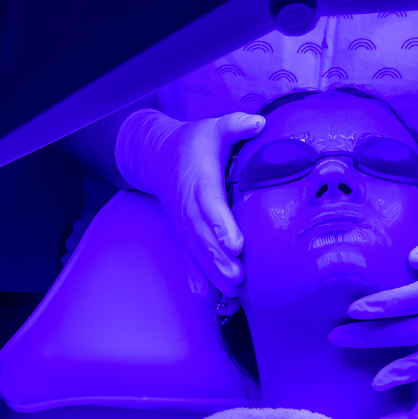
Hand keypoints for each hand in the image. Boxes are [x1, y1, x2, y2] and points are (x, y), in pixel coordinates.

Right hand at [115, 109, 264, 295]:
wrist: (158, 155)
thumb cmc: (194, 142)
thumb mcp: (215, 127)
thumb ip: (236, 125)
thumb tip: (259, 123)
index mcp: (199, 180)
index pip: (210, 204)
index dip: (221, 224)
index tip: (235, 243)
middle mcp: (188, 204)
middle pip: (201, 235)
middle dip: (217, 258)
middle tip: (236, 277)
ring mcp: (184, 221)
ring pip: (195, 250)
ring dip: (210, 271)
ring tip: (229, 291)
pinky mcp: (183, 231)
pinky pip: (188, 255)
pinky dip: (195, 275)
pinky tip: (205, 295)